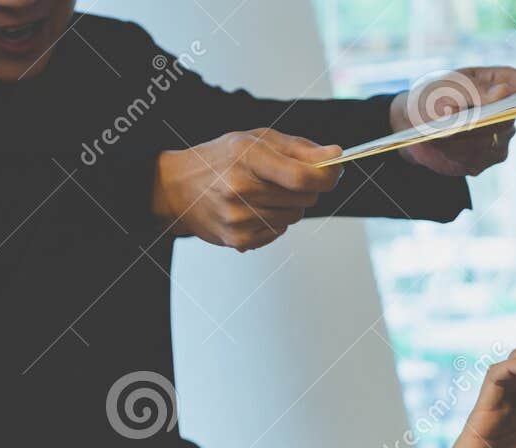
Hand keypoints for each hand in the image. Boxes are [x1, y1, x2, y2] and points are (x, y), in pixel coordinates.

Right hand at [153, 129, 342, 251]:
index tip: (335, 171)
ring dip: (289, 205)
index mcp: (247, 156)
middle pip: (305, 198)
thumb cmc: (221, 158)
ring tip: (262, 192)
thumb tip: (336, 155)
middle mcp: (241, 189)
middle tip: (284, 178)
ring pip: (295, 216)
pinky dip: (275, 220)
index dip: (327, 177)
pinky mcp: (240, 240)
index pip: (302, 177)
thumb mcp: (256, 139)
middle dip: (306, 187)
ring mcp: (239, 218)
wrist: (179, 187)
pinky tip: (253, 208)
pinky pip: (279, 231)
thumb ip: (300, 148)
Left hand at [391, 66, 515, 176]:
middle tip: (462, 118)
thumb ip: (475, 90)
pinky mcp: (484, 162)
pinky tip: (441, 144)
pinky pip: (475, 161)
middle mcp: (507, 112)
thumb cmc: (434, 95)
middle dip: (486, 118)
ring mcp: (499, 140)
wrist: (412, 124)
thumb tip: (504, 92)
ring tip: (440, 130)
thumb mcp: (448, 85)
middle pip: (514, 117)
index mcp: (502, 83)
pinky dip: (454, 154)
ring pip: (491, 143)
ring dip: (464, 139)